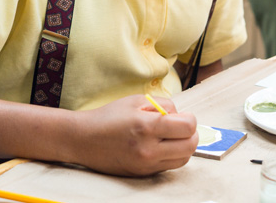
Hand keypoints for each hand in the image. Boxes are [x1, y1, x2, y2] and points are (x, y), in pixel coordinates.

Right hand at [68, 95, 197, 175]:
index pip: (187, 127)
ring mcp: (146, 165)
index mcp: (147, 127)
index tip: (184, 116)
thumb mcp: (136, 100)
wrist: (83, 140)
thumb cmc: (109, 117)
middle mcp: (149, 150)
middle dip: (192, 134)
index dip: (191, 119)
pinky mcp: (143, 174)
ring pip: (183, 159)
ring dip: (184, 146)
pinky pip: (169, 166)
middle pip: (190, 146)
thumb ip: (163, 105)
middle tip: (182, 126)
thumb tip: (181, 115)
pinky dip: (172, 155)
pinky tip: (161, 145)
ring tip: (171, 136)